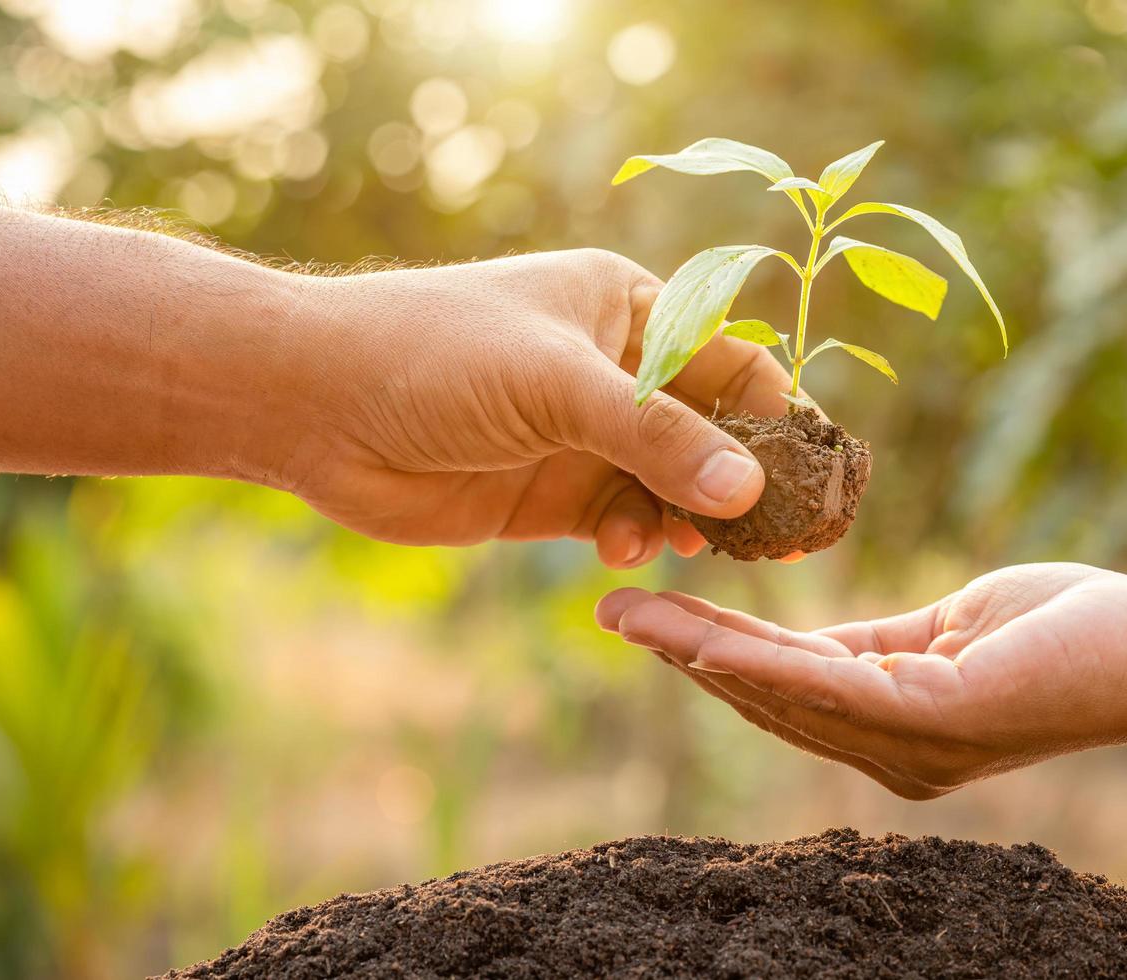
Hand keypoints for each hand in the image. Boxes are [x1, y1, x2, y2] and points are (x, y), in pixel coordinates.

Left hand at [271, 249, 791, 562]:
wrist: (312, 405)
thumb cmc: (434, 357)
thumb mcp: (558, 386)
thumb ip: (656, 439)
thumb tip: (750, 491)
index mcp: (627, 308)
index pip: (731, 358)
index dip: (777, 415)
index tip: (814, 476)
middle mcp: (615, 369)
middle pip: (711, 429)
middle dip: (740, 480)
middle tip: (775, 536)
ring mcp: (584, 435)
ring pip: (671, 484)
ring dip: (686, 516)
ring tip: (688, 544)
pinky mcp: (552, 494)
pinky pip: (623, 519)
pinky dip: (637, 538)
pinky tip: (624, 550)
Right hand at [596, 563, 1126, 798]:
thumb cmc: (1067, 630)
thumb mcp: (946, 632)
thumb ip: (877, 647)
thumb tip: (809, 645)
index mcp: (892, 730)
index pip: (785, 690)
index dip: (712, 656)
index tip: (649, 618)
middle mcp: (891, 755)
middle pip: (766, 699)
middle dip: (684, 656)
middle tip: (613, 612)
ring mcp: (911, 747)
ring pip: (781, 695)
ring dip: (699, 654)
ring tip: (635, 615)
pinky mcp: (935, 721)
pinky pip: (828, 687)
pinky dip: (758, 662)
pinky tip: (703, 636)